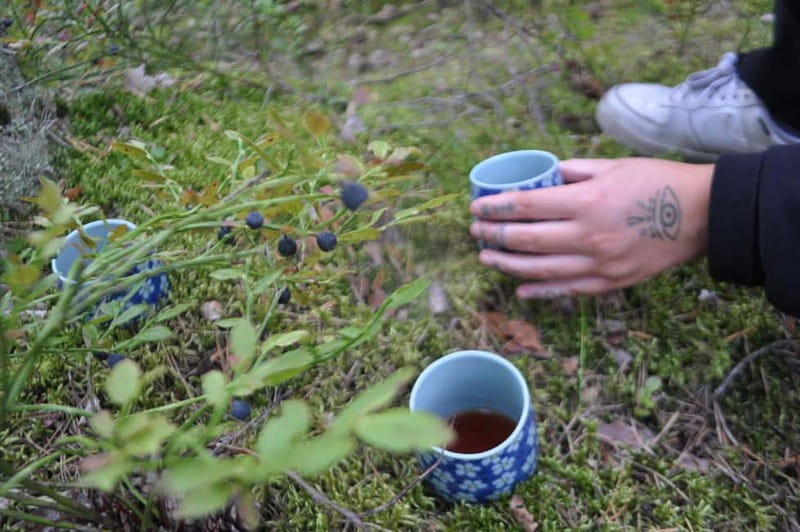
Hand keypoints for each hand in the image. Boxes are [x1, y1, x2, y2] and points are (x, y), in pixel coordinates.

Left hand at [469, 158, 713, 297]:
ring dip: (507, 265)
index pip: (527, 206)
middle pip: (526, 240)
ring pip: (539, 270)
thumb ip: (573, 171)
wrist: (702, 216)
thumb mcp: (613, 166)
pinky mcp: (610, 282)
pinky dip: (540, 290)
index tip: (476, 207)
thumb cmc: (657, 183)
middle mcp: (588, 236)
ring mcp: (598, 264)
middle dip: (494, 236)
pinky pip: (567, 290)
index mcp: (587, 202)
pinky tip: (520, 287)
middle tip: (475, 232)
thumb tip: (541, 175)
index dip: (496, 208)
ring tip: (486, 258)